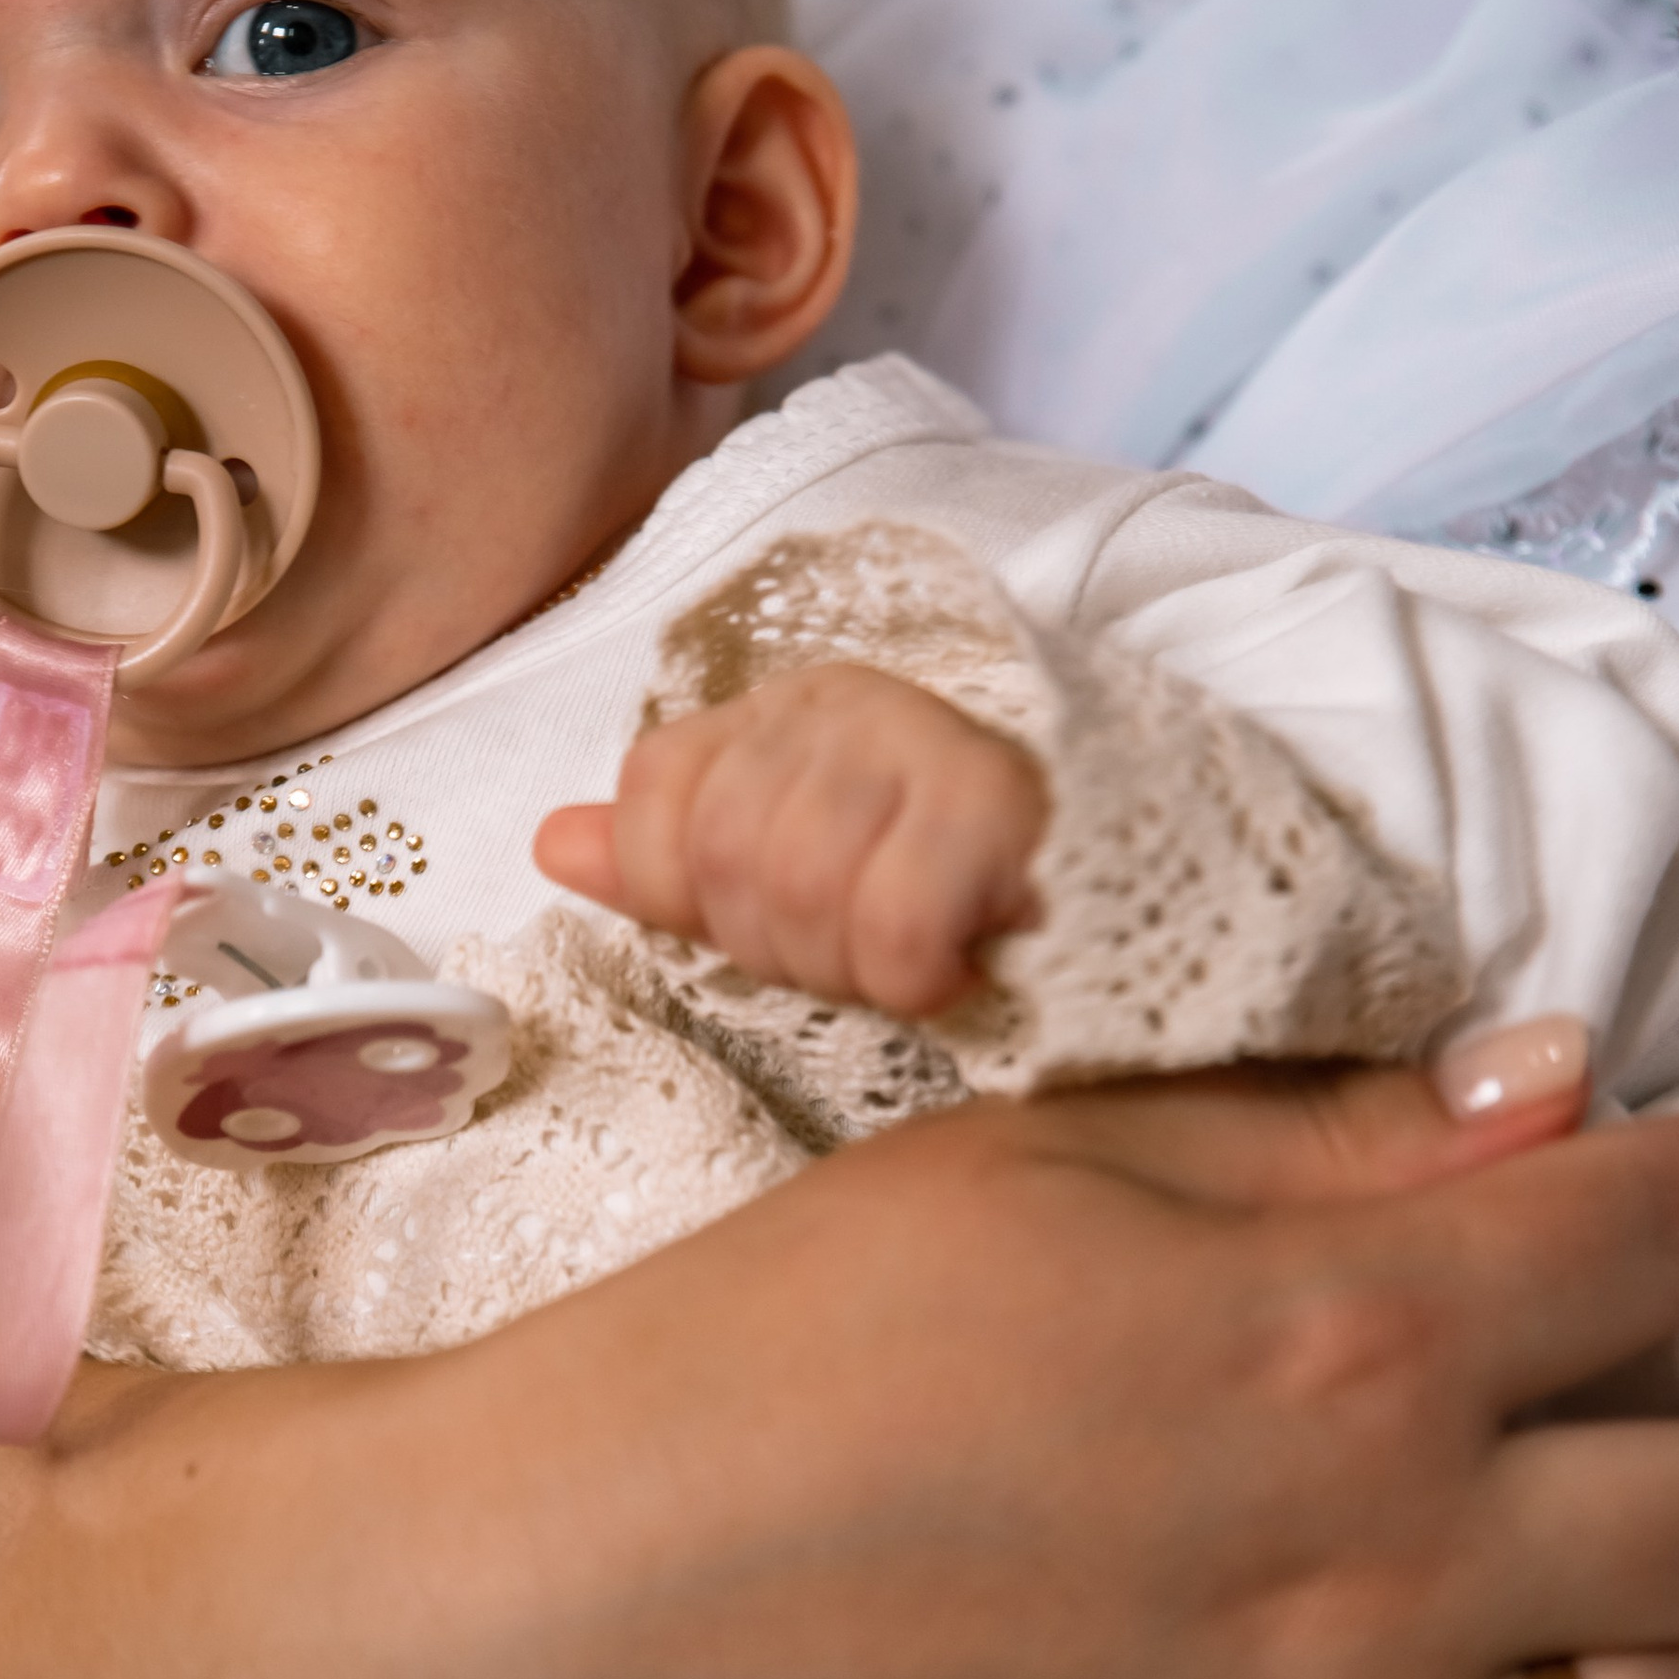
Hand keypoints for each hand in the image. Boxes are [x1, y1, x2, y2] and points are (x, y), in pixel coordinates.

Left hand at [534, 663, 1046, 1013]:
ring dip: (853, 968)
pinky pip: (893, 924)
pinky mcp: (995, 799)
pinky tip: (960, 966)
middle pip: (723, 856)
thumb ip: (667, 863)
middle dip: (784, 946)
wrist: (1127, 897)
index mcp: (777, 711)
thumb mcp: (787, 883)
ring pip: (800, 890)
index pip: (654, 790)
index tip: (774, 927)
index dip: (688, 895)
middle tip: (862, 955)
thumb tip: (551, 843)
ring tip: (914, 959)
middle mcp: (841, 699)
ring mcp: (920, 735)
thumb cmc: (943, 898)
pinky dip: (915, 978)